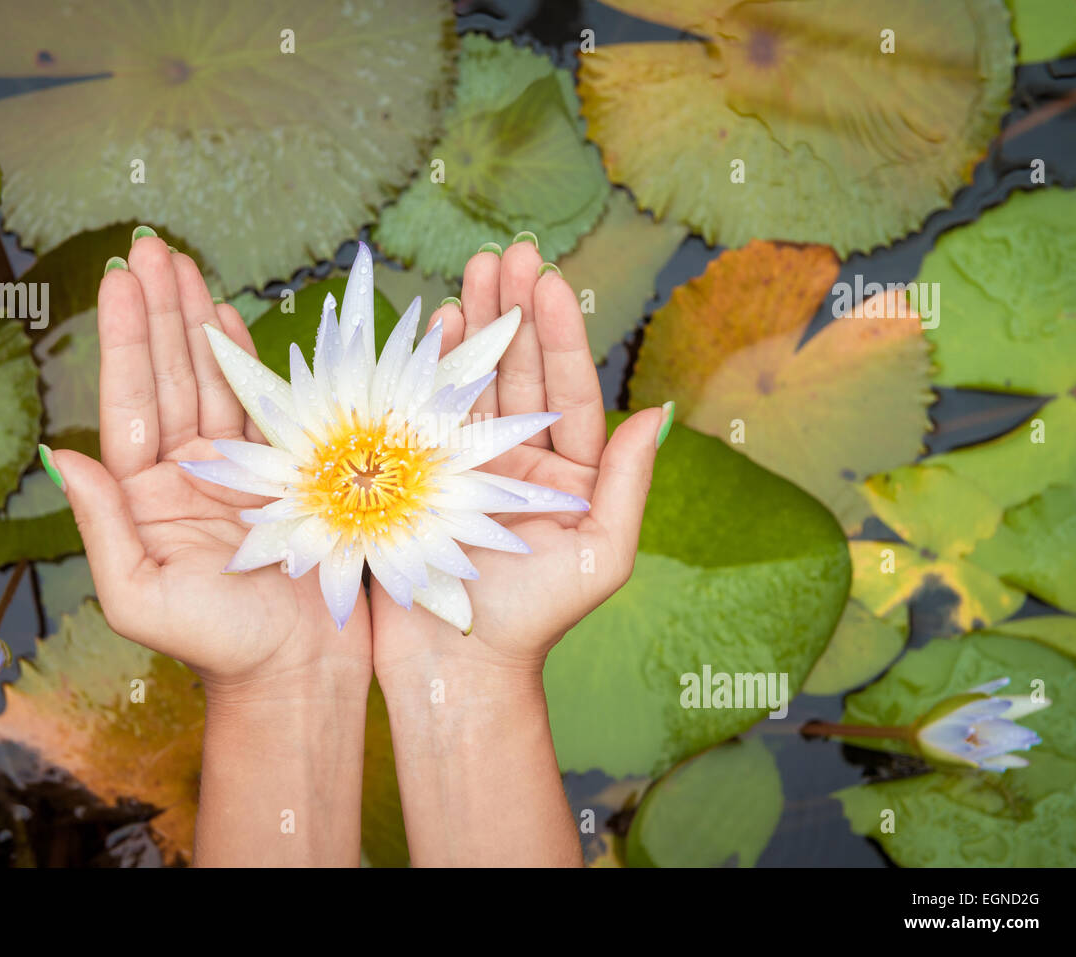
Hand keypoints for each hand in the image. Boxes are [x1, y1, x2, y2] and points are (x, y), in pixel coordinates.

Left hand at [44, 234, 371, 689]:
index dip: (124, 339)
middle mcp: (186, 473)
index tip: (118, 279)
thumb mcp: (139, 596)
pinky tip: (227, 316)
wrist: (299, 670)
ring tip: (181, 263)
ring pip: (211, 379)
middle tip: (149, 246)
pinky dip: (245, 358)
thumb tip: (60, 453)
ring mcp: (236, 469)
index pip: (130, 402)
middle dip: (157, 310)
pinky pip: (261, 405)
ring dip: (194, 320)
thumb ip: (101, 525)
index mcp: (147, 496)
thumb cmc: (218, 645)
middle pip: (167, 375)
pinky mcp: (285, 472)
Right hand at [368, 237, 667, 865]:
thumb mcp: (601, 556)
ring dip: (472, 324)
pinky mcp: (418, 474)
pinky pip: (425, 409)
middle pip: (517, 370)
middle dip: (512, 310)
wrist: (456, 663)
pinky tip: (432, 324)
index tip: (547, 280)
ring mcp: (464, 463)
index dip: (556, 333)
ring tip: (472, 272)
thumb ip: (628, 484)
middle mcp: (516, 458)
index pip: (564, 388)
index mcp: (566, 474)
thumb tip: (657, 412)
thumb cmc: (534, 620)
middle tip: (508, 253)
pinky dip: (428, 366)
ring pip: (472, 379)